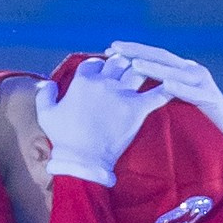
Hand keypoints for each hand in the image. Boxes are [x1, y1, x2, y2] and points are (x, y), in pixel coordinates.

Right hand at [34, 55, 173, 186]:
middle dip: (124, 62)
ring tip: (150, 70)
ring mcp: (122, 94)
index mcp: (83, 81)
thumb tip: (46, 82)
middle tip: (129, 68)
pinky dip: (168, 87)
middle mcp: (103, 82)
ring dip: (144, 68)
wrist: (83, 160)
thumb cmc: (64, 139)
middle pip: (119, 61)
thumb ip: (45, 94)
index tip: (103, 71)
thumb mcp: (46, 114)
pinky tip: (176, 84)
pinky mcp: (137, 109)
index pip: (95, 63)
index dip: (99, 66)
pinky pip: (158, 93)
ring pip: (138, 70)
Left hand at [105, 41, 222, 163]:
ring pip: (176, 72)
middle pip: (161, 57)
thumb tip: (122, 90)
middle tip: (114, 48)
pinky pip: (194, 93)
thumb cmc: (193, 124)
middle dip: (137, 52)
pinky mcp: (213, 99)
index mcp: (179, 71)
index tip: (107, 51)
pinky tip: (167, 85)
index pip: (152, 56)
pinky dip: (181, 88)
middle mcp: (191, 72)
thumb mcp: (168, 105)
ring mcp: (204, 84)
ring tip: (135, 64)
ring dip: (156, 67)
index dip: (131, 52)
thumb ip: (152, 93)